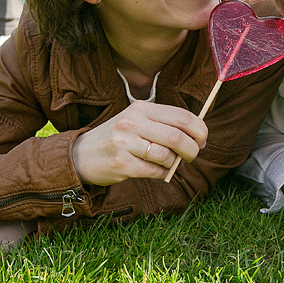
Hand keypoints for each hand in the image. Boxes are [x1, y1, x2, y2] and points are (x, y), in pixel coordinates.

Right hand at [72, 100, 207, 185]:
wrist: (81, 155)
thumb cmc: (117, 138)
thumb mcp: (137, 121)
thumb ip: (163, 124)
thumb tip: (197, 135)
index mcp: (141, 108)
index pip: (181, 116)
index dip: (199, 129)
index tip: (203, 140)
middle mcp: (132, 122)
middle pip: (177, 136)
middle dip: (192, 149)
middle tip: (192, 156)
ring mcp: (125, 143)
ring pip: (167, 155)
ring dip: (174, 163)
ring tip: (169, 164)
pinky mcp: (121, 164)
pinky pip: (154, 171)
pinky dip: (162, 174)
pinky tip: (157, 171)